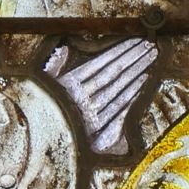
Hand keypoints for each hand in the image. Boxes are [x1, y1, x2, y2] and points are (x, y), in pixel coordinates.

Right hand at [45, 37, 157, 156]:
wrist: (38, 148)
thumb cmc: (39, 113)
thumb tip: (65, 48)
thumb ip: (54, 65)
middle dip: (133, 58)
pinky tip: (143, 82)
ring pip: (120, 89)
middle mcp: (82, 99)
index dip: (119, 51)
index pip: (100, 64)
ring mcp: (92, 115)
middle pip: (113, 74)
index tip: (135, 40)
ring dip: (137, 72)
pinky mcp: (99, 132)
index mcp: (68, 85)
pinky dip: (132, 95)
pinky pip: (119, 109)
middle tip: (150, 46)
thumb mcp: (42, 86)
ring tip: (150, 58)